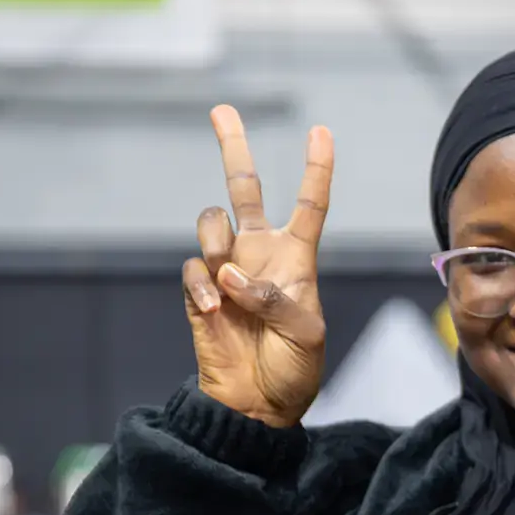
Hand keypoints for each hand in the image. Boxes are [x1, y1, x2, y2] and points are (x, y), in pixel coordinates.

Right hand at [180, 105, 333, 427]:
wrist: (257, 404)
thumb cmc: (294, 368)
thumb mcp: (306, 333)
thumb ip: (274, 296)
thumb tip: (233, 271)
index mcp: (297, 259)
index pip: (310, 205)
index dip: (317, 169)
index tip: (321, 131)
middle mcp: (259, 254)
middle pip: (244, 189)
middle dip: (233, 148)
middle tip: (222, 110)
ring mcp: (226, 269)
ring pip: (211, 223)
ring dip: (216, 243)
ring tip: (229, 281)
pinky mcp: (200, 290)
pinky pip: (194, 270)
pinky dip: (204, 287)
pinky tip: (218, 312)